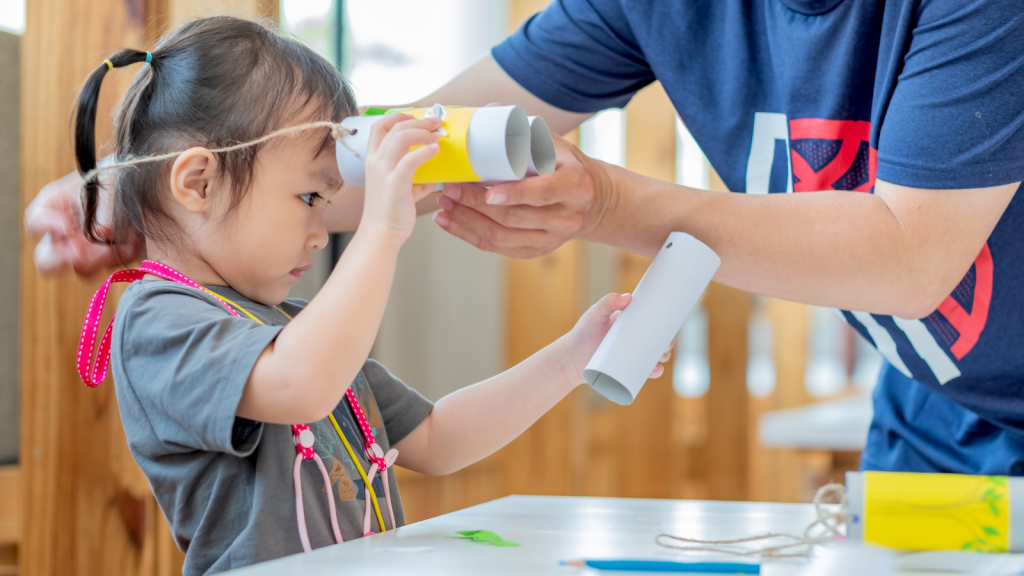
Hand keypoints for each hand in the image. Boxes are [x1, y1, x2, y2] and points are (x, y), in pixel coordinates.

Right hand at [24, 167, 142, 275]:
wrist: (160, 188)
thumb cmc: (128, 176)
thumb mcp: (114, 182)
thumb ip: (105, 206)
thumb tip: (103, 233)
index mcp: (61, 205)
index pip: (35, 221)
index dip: (45, 226)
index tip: (65, 227)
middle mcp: (71, 231)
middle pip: (47, 258)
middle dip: (59, 260)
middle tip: (78, 254)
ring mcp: (91, 248)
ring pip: (80, 268)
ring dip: (97, 261)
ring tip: (117, 244)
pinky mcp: (115, 257)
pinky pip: (109, 269)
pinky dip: (120, 259)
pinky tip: (132, 244)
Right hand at [360, 113, 440, 242]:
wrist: (381, 233)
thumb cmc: (389, 214)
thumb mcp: (400, 190)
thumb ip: (415, 180)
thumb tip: (434, 175)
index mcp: (373, 161)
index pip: (379, 127)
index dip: (397, 116)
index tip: (414, 115)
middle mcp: (376, 162)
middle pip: (395, 127)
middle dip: (418, 120)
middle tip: (435, 122)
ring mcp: (384, 171)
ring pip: (401, 137)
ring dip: (423, 132)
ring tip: (437, 135)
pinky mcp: (395, 182)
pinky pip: (411, 159)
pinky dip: (425, 151)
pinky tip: (435, 150)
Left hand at [432, 133, 616, 257]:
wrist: (593, 201)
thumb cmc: (568, 166)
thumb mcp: (558, 145)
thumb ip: (528, 130)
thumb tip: (490, 108)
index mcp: (575, 186)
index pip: (542, 193)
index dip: (514, 194)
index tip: (487, 191)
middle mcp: (567, 218)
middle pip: (514, 218)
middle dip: (476, 205)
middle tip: (451, 189)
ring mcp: (553, 238)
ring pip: (502, 237)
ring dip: (467, 221)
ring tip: (444, 204)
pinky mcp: (537, 250)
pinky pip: (498, 247)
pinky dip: (470, 235)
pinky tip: (450, 222)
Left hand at [558, 293, 673, 385]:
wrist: (570, 360)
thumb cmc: (582, 334)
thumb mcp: (595, 315)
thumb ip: (607, 302)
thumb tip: (628, 297)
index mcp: (630, 324)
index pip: (653, 322)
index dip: (665, 324)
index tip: (671, 325)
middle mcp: (633, 340)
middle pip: (658, 341)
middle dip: (667, 344)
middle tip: (667, 345)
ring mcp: (631, 355)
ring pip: (654, 356)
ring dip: (663, 357)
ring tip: (661, 357)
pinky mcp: (627, 370)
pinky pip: (645, 372)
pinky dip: (653, 372)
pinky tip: (655, 370)